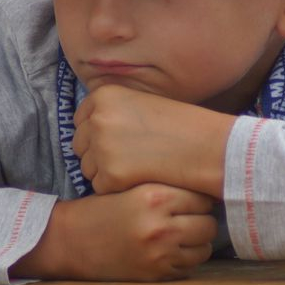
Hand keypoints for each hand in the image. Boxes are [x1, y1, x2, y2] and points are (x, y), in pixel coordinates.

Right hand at [12, 183, 216, 281]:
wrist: (69, 240)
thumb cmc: (101, 209)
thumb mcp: (131, 187)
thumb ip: (166, 187)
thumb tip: (207, 189)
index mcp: (154, 196)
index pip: (203, 197)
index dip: (199, 198)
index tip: (192, 200)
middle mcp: (160, 225)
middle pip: (209, 224)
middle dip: (201, 221)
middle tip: (188, 219)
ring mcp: (160, 253)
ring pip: (205, 249)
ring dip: (196, 243)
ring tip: (179, 237)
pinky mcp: (156, 275)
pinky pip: (189, 268)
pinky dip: (183, 261)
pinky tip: (167, 252)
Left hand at [72, 86, 234, 195]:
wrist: (204, 146)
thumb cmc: (179, 125)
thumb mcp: (140, 102)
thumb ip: (112, 112)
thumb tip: (89, 129)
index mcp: (104, 96)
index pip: (80, 120)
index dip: (95, 133)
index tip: (115, 141)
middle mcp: (97, 119)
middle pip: (80, 145)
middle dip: (97, 154)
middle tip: (126, 158)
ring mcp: (101, 148)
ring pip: (88, 168)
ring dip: (105, 172)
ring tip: (136, 167)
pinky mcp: (110, 175)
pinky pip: (101, 187)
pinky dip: (116, 188)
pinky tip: (139, 179)